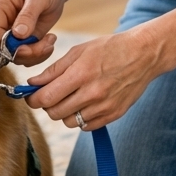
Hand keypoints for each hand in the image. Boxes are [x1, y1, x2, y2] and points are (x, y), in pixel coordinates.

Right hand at [0, 0, 64, 67]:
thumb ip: (28, 15)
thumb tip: (18, 34)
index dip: (7, 45)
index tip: (28, 48)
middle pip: (2, 48)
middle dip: (25, 52)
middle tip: (47, 45)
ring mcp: (8, 32)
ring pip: (14, 55)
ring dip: (35, 54)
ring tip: (51, 40)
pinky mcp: (19, 40)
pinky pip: (24, 56)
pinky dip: (38, 54)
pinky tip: (49, 41)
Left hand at [24, 28, 157, 129]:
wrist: (144, 55)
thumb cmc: (110, 49)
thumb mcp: (79, 51)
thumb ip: (54, 70)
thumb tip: (33, 83)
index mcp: (81, 74)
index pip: (46, 97)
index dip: (33, 99)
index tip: (31, 96)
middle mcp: (92, 93)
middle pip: (55, 113)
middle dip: (47, 105)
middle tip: (51, 95)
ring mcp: (104, 106)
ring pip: (69, 122)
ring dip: (64, 112)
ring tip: (71, 97)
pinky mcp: (113, 115)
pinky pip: (86, 126)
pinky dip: (81, 118)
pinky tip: (85, 103)